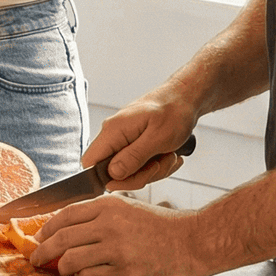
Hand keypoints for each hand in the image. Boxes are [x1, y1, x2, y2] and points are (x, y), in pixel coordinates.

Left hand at [35, 193, 201, 275]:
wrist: (194, 242)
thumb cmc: (163, 227)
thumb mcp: (129, 209)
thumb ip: (101, 215)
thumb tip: (69, 228)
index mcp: (108, 206)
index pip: (65, 215)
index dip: (45, 228)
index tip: (37, 237)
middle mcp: (109, 225)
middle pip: (61, 238)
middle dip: (42, 250)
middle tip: (35, 259)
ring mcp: (117, 250)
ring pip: (71, 259)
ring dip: (62, 268)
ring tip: (62, 271)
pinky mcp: (126, 273)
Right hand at [81, 94, 196, 188]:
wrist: (185, 96)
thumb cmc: (174, 111)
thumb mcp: (158, 137)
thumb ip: (133, 157)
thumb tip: (112, 175)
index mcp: (113, 131)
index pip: (90, 162)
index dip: (105, 179)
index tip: (132, 179)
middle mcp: (113, 135)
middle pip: (112, 172)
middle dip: (139, 176)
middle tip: (160, 165)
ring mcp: (123, 140)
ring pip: (128, 172)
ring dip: (153, 171)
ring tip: (170, 156)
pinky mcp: (133, 144)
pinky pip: (139, 166)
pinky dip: (156, 166)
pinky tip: (169, 155)